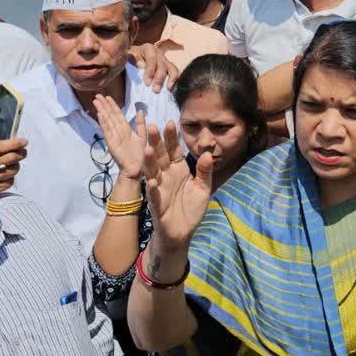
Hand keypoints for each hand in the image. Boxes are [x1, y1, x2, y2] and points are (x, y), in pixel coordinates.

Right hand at [0, 128, 27, 196]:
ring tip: (15, 161)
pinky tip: (7, 172)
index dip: (13, 144)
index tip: (23, 141)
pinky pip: (8, 182)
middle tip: (23, 151)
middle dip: (19, 154)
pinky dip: (11, 176)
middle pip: (7, 160)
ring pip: (10, 171)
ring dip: (16, 165)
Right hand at [94, 95, 147, 179]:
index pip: (118, 114)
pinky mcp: (112, 143)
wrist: (137, 169)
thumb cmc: (140, 154)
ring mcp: (114, 137)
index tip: (107, 96)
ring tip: (96, 101)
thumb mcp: (143, 136)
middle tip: (97, 95)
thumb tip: (140, 111)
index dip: (112, 105)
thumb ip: (140, 124)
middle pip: (110, 115)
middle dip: (104, 105)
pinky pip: (107, 131)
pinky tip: (100, 114)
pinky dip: (103, 123)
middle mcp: (118, 131)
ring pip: (107, 121)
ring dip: (102, 110)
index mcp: (126, 129)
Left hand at [128, 42, 179, 90]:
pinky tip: (172, 88)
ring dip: (171, 79)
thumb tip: (141, 65)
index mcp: (149, 48)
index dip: (150, 71)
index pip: (152, 59)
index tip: (147, 83)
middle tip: (155, 90)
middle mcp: (159, 53)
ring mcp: (165, 60)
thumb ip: (134, 59)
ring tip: (168, 88)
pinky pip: (175, 72)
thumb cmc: (130, 57)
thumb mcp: (128, 56)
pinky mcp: (169, 67)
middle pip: (162, 65)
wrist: (133, 57)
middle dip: (159, 78)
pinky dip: (175, 80)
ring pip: (172, 68)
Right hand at [145, 121, 212, 250]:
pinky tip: (152, 181)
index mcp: (178, 170)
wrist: (183, 232)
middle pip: (160, 157)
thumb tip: (207, 154)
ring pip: (153, 173)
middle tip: (153, 127)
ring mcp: (160, 189)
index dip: (172, 138)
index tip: (171, 123)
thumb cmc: (191, 208)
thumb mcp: (203, 188)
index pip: (174, 150)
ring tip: (148, 149)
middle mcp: (166, 176)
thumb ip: (205, 172)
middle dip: (157, 143)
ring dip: (150, 162)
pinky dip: (153, 189)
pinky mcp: (157, 205)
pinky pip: (154, 196)